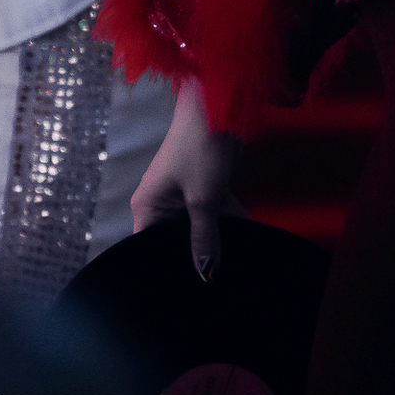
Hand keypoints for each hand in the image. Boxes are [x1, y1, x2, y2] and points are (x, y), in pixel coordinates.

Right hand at [131, 77, 240, 281]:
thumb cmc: (200, 145)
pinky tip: (247, 240)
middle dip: (196, 256)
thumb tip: (205, 275)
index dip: (165, 269)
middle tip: (215, 283)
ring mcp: (183, 194)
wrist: (221, 102)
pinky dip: (228, 223)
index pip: (148, 249)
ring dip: (217, 240)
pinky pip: (213, 213)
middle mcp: (161, 202)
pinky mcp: (204, 186)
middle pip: (176, 240)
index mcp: (146, 206)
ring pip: (198, 227)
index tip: (184, 292)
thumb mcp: (204, 198)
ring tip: (234, 267)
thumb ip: (204, 238)